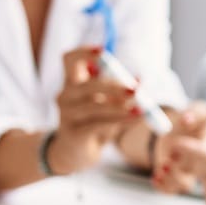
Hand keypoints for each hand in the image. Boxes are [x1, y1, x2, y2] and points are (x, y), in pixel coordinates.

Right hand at [52, 46, 146, 172]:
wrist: (74, 153)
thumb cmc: (92, 122)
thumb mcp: (107, 104)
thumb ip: (120, 91)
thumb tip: (141, 78)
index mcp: (71, 82)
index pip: (69, 59)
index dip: (84, 52)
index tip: (104, 51)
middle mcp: (65, 95)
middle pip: (87, 84)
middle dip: (113, 86)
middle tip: (135, 90)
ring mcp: (66, 115)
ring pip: (95, 106)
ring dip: (120, 107)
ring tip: (140, 109)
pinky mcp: (73, 133)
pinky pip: (99, 124)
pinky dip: (120, 120)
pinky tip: (135, 118)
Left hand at [150, 100, 205, 193]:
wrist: (174, 128)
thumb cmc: (192, 119)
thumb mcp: (198, 110)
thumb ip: (196, 112)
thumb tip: (186, 119)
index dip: (194, 152)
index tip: (178, 142)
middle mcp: (202, 164)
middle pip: (198, 176)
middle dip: (187, 168)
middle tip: (172, 158)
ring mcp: (188, 173)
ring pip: (184, 185)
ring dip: (173, 179)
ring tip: (163, 166)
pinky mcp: (174, 180)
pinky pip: (170, 190)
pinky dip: (162, 187)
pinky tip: (155, 177)